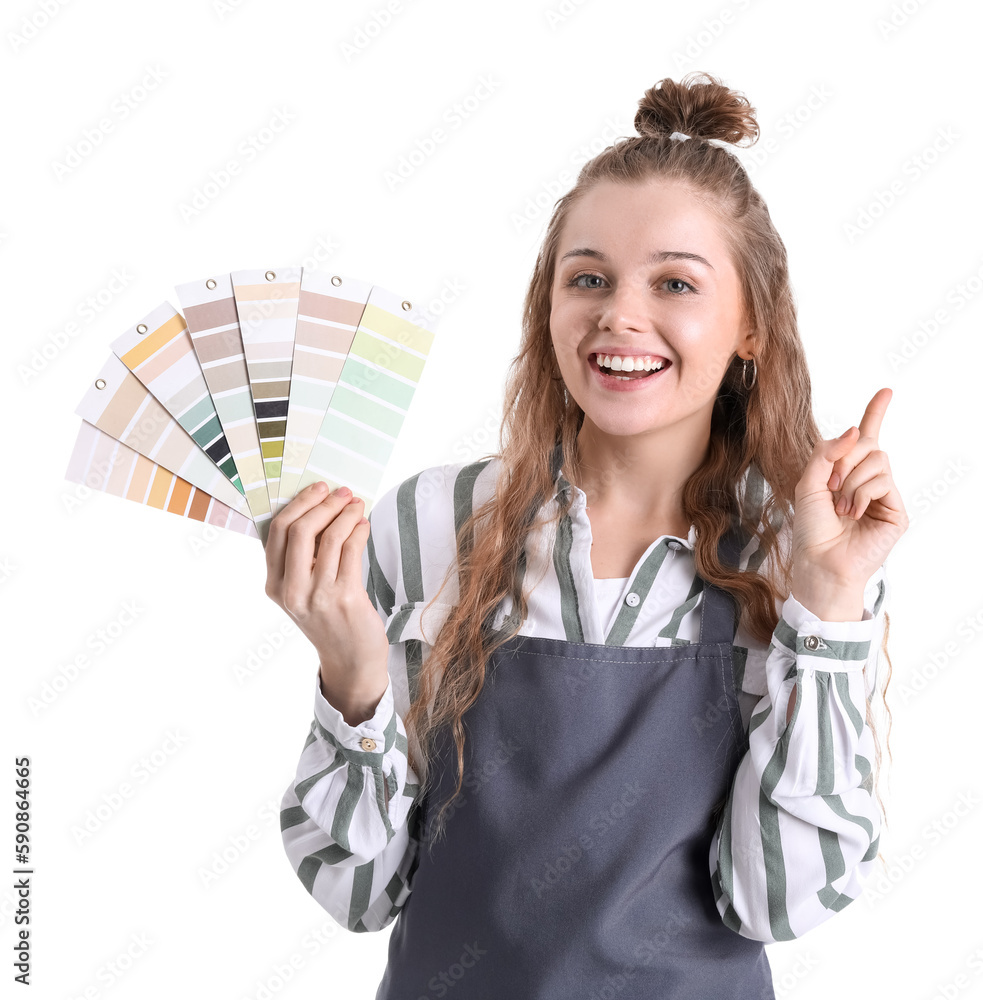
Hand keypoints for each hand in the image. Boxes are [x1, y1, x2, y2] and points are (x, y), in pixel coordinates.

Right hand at [264, 482, 389, 711]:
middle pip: (300, 530)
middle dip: (323, 504)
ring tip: (357, 505)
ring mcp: (318, 595)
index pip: (277, 532)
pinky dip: (358, 531)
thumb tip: (316, 509)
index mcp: (275, 586)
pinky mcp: (346, 597)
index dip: (299, 504)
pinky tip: (363, 525)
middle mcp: (292, 591)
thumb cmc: (328, 619)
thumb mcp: (302, 592)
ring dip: (346, 514)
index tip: (318, 489)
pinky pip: (351, 551)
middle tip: (342, 492)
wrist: (350, 660)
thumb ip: (300, 559)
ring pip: (329, 538)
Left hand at [791, 388, 908, 598]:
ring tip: (840, 506)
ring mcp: (884, 494)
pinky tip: (854, 513)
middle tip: (830, 485)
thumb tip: (853, 430)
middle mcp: (868, 479)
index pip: (865, 437)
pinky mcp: (896, 510)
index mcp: (846, 471)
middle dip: (844, 459)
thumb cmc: (811, 528)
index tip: (886, 391)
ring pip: (877, 459)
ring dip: (851, 480)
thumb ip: (825, 453)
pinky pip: (882, 481)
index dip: (875, 413)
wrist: (819, 561)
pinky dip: (862, 493)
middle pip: (866, 443)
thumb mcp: (808, 483)